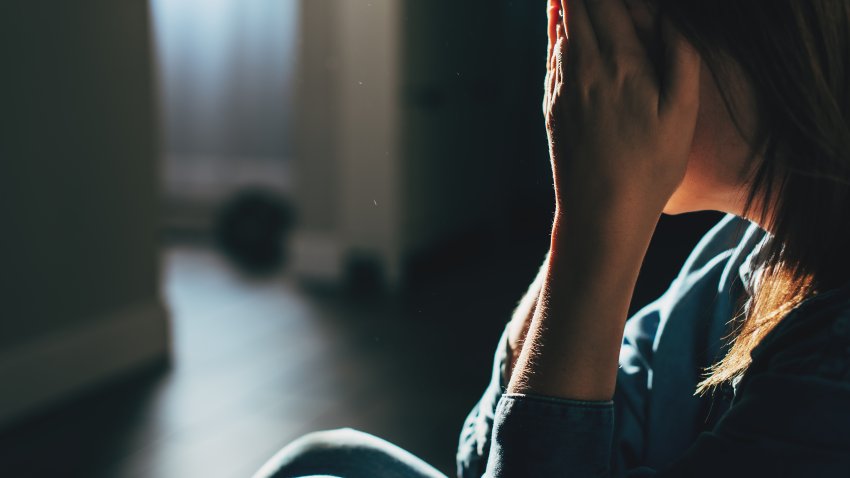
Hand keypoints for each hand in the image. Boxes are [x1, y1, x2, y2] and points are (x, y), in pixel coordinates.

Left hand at [545, 0, 700, 215]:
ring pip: (559, 32)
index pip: (604, 3)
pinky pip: (552, 58)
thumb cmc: (650, 166)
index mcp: (621, 64)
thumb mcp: (681, 113)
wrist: (600, 212)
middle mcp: (585, 69)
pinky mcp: (553, 108)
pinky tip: (560, 28)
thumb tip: (670, 15)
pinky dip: (555, 34)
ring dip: (564, 5)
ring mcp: (563, 89)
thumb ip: (679, 56)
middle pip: (575, 10)